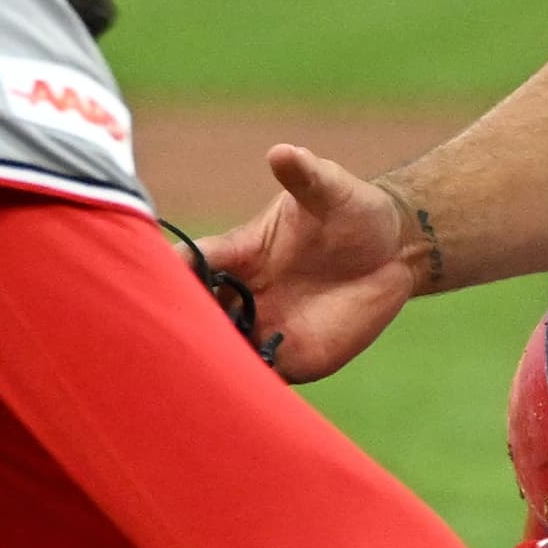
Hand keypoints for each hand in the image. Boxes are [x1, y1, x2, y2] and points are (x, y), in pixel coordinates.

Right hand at [190, 146, 431, 383]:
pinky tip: (238, 395)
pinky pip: (259, 376)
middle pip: (196, 314)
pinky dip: (245, 386)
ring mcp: (264, 326)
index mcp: (241, 252)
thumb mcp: (333, 190)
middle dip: (181, 328)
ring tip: (197, 377)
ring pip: (221, 351)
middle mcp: (243, 292)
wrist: (394, 252)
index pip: (192, 263)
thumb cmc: (354, 210)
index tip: (153, 286)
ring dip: (210, 363)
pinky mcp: (292, 357)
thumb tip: (284, 153)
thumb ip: (307, 176)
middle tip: (171, 343)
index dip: (170, 275)